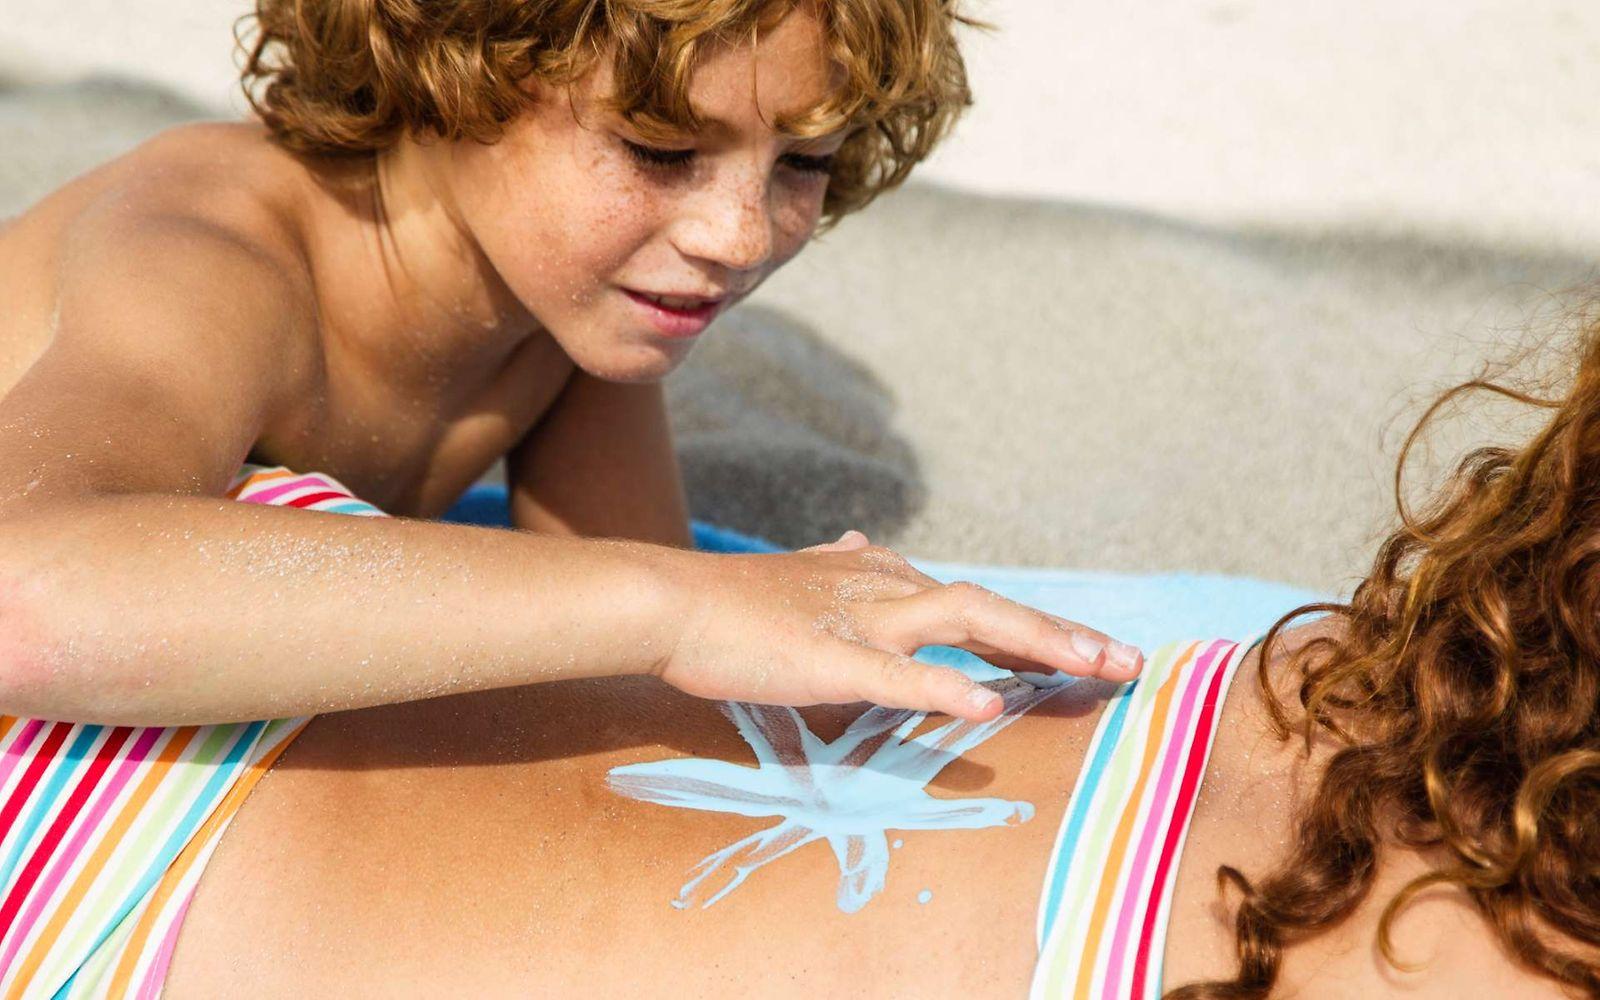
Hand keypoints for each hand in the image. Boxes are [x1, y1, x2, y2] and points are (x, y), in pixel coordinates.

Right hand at [648, 530, 1143, 720]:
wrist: (670, 602)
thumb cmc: (731, 605)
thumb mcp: (798, 578)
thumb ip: (838, 565)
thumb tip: (857, 540)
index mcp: (881, 580)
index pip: (977, 604)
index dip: (1039, 628)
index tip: (1093, 652)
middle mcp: (886, 590)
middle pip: (993, 606)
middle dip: (1064, 635)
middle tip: (1128, 663)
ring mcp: (861, 621)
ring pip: (967, 619)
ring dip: (1037, 641)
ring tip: (1096, 668)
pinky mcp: (829, 656)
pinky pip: (896, 673)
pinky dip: (943, 684)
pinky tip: (987, 701)